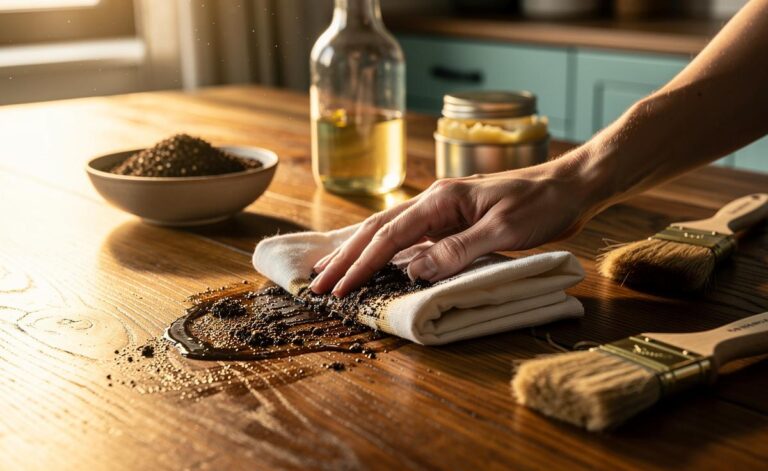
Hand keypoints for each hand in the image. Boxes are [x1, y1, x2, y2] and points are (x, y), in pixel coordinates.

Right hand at [309, 150, 601, 295]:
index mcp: (441, 200)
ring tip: (331, 270)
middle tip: (316, 283)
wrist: (571, 185)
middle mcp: (435, 202)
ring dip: (359, 252)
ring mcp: (443, 209)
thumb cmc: (542, 204)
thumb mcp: (502, 229)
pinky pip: (410, 237)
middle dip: (346, 257)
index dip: (361, 263)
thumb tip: (413, 271)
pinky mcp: (454, 220)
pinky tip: (375, 260)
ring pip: (389, 231)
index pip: (390, 236)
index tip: (337, 288)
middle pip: (378, 230)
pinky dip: (386, 251)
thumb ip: (457, 250)